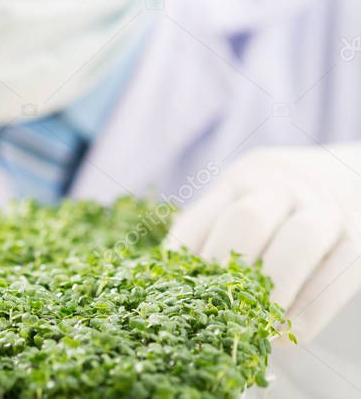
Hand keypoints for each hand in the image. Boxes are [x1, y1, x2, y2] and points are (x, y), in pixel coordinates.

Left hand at [166, 145, 360, 341]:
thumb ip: (211, 233)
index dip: (183, 260)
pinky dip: (311, 309)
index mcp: (240, 180)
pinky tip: (288, 334)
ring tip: (257, 323)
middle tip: (219, 305)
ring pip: (298, 240)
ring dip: (273, 287)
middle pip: (247, 220)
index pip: (200, 218)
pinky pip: (337, 273)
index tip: (176, 294)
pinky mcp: (356, 239)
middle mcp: (281, 188)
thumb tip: (170, 287)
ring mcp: (323, 210)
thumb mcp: (242, 203)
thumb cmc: (278, 207)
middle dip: (227, 269)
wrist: (347, 177)